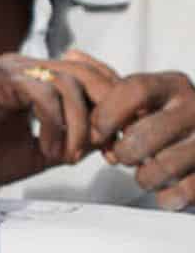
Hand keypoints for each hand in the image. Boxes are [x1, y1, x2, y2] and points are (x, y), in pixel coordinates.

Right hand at [0, 52, 118, 188]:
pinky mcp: (0, 79)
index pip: (88, 76)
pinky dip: (55, 124)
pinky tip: (47, 148)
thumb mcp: (38, 151)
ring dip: (78, 125)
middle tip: (99, 145)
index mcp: (34, 78)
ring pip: (69, 84)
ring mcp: (11, 69)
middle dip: (103, 110)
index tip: (106, 141)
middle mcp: (24, 65)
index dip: (107, 104)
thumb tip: (107, 137)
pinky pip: (44, 94)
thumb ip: (72, 139)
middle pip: (87, 73)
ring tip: (67, 154)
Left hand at [90, 69, 194, 209]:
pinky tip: (166, 188)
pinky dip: (165, 196)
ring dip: (144, 176)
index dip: (106, 116)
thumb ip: (106, 80)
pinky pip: (180, 193)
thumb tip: (71, 55)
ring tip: (148, 171)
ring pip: (159, 168)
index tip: (95, 134)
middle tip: (125, 156)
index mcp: (173, 85)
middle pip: (140, 137)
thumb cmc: (163, 120)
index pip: (133, 91)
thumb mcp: (141, 96)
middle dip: (123, 153)